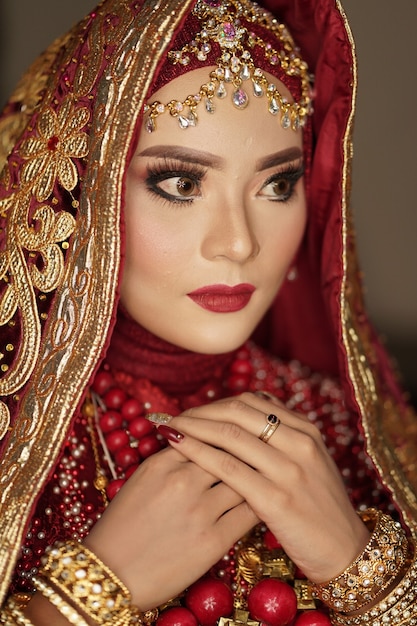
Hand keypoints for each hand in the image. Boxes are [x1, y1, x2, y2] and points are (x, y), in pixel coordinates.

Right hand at [83, 444, 257, 609]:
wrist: (111, 575)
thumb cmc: (122, 527)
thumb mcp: (141, 480)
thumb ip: (171, 458)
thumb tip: (201, 441)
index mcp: (161, 463)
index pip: (203, 434)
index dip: (221, 435)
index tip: (234, 435)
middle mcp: (182, 481)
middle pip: (227, 452)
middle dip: (242, 451)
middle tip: (257, 451)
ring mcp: (199, 510)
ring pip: (242, 479)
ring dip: (253, 477)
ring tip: (262, 475)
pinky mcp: (214, 540)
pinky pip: (248, 513)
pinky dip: (258, 504)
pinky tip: (261, 502)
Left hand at [166, 392, 369, 583]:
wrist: (345, 552)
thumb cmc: (320, 508)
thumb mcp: (310, 463)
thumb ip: (283, 438)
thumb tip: (249, 413)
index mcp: (306, 431)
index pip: (252, 402)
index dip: (216, 403)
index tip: (194, 411)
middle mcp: (300, 443)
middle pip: (237, 411)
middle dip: (200, 411)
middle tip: (175, 417)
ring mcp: (289, 470)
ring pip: (230, 435)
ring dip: (193, 427)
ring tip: (169, 427)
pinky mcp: (276, 499)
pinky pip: (228, 467)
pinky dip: (198, 452)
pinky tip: (178, 448)